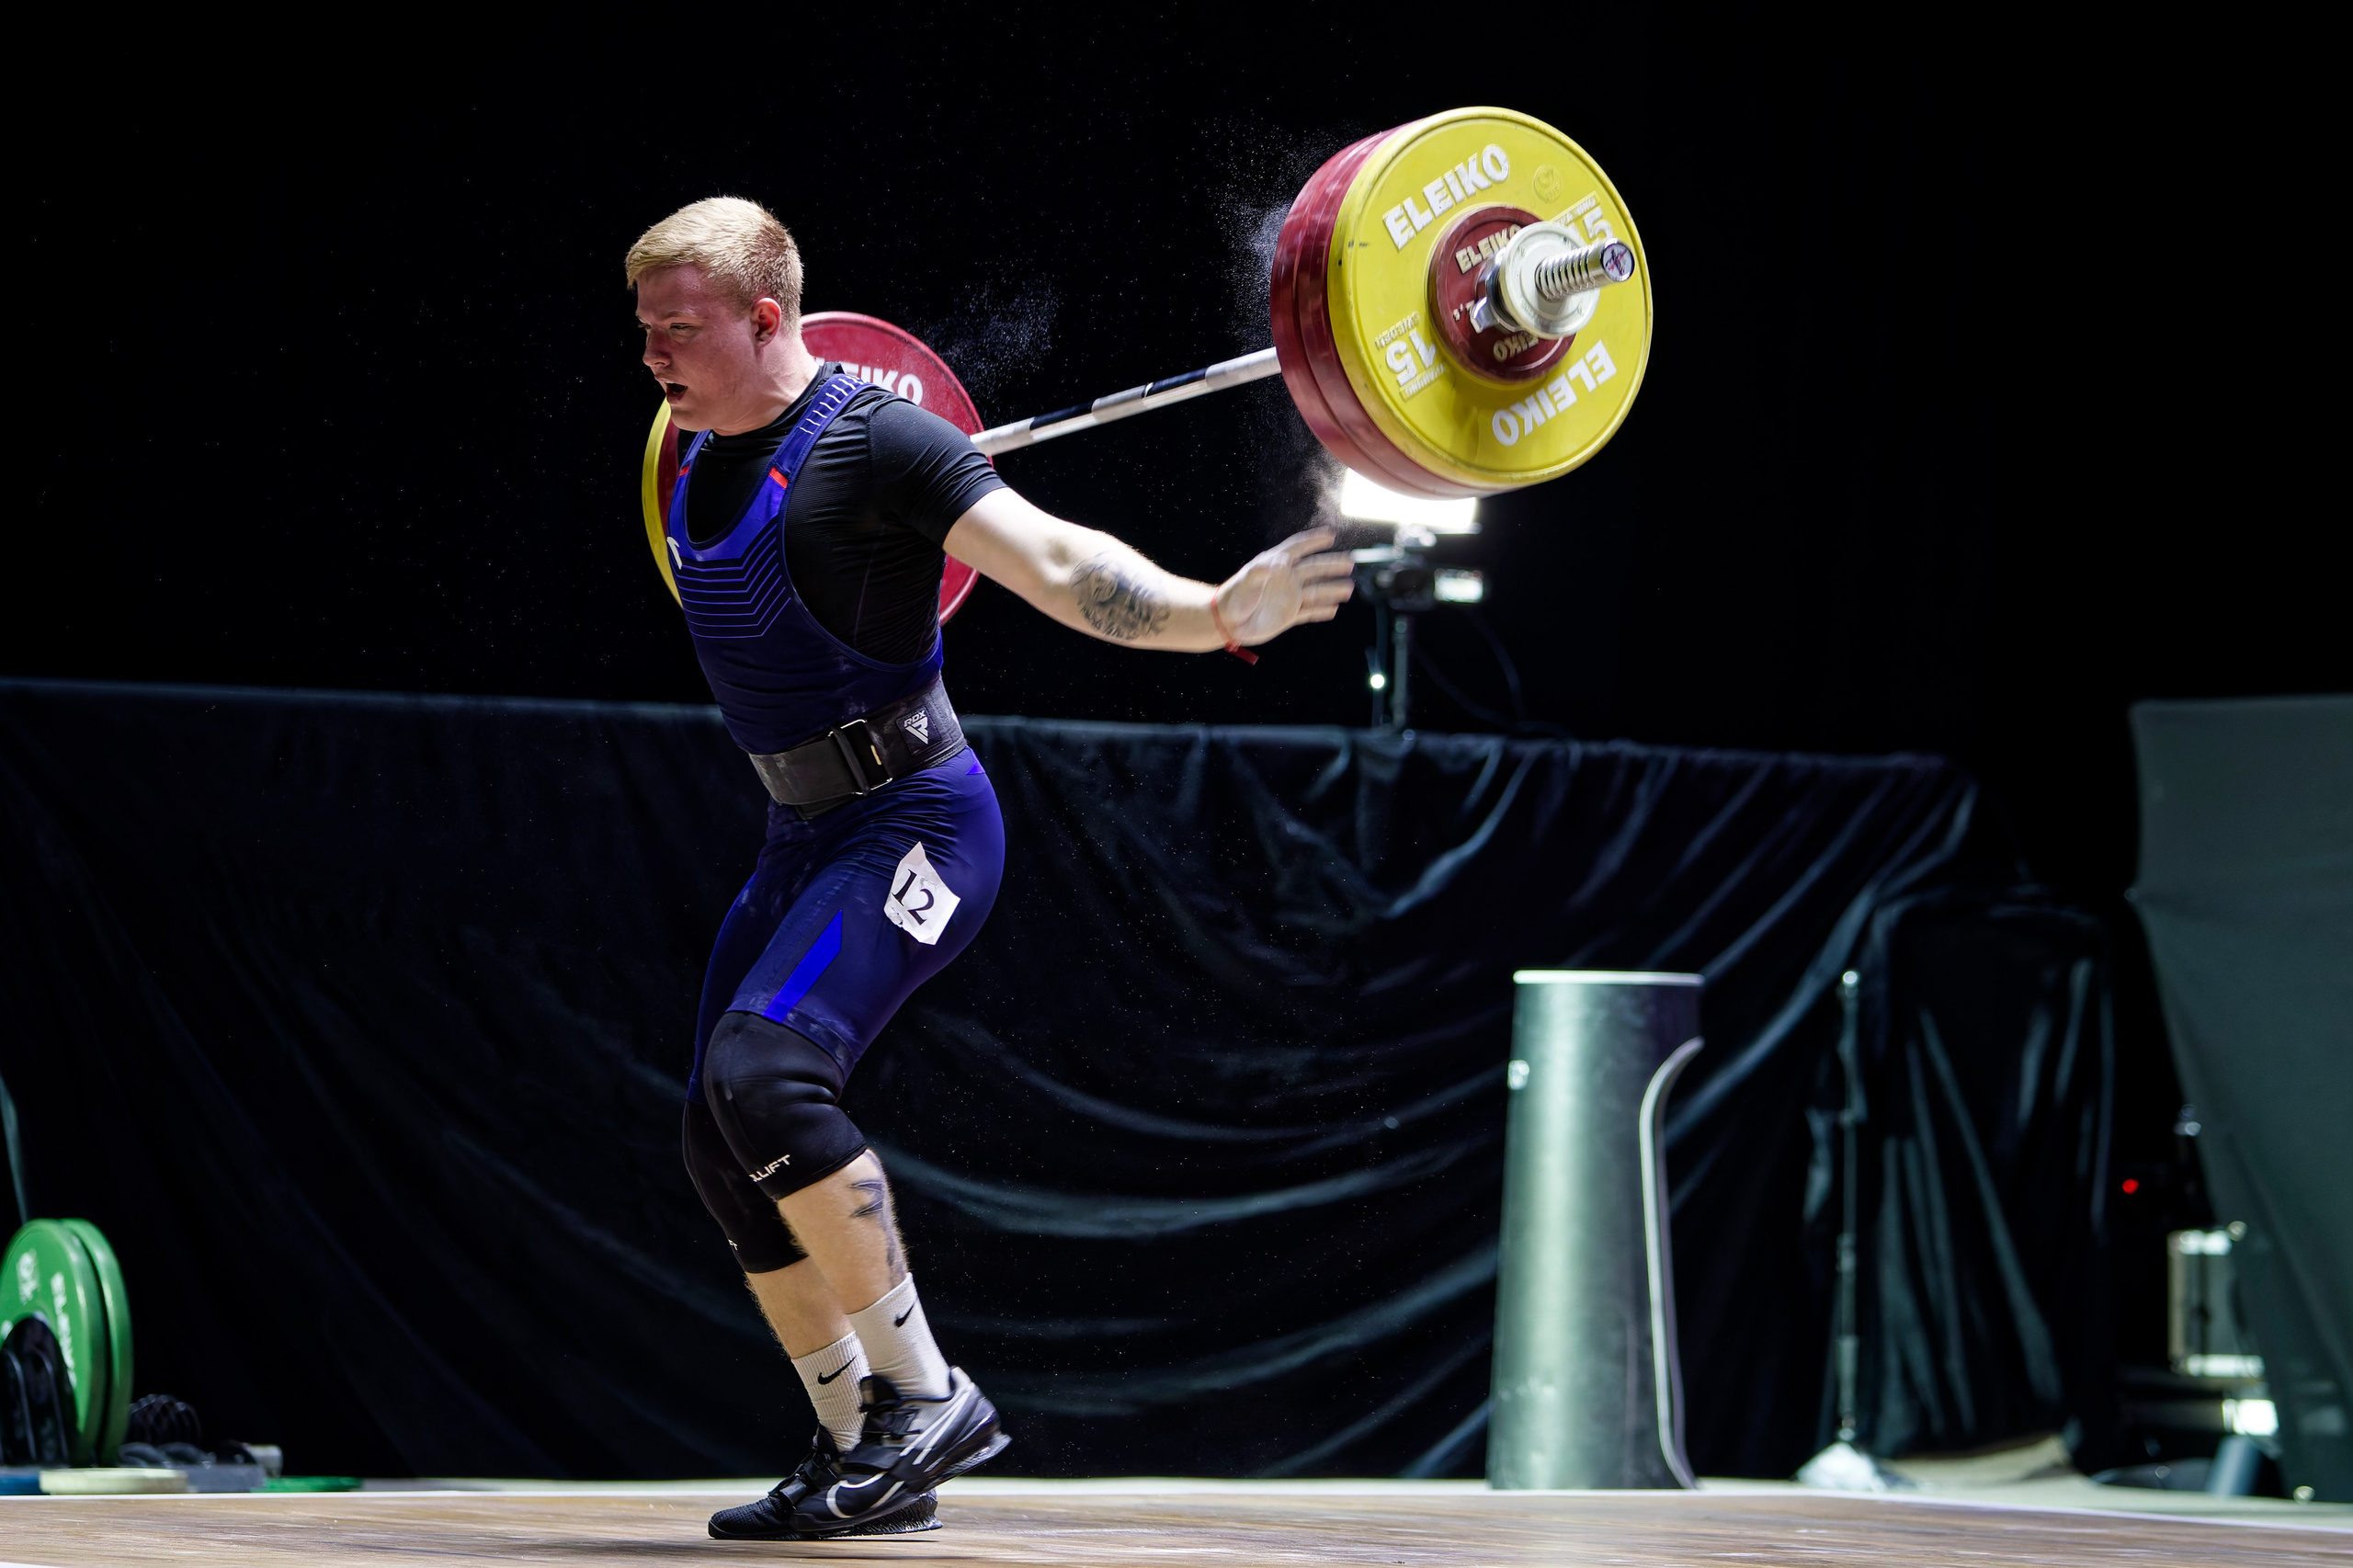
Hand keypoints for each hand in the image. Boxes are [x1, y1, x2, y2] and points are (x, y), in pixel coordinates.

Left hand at [1212, 528, 1354, 644]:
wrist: (1227, 622)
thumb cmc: (1234, 597)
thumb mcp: (1246, 581)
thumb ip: (1262, 570)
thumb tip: (1283, 561)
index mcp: (1275, 565)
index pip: (1297, 548)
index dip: (1313, 540)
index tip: (1331, 535)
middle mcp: (1286, 579)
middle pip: (1313, 569)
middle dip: (1331, 565)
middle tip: (1350, 562)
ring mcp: (1289, 597)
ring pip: (1316, 592)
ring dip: (1332, 589)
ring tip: (1349, 588)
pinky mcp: (1289, 615)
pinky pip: (1309, 612)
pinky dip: (1322, 611)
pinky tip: (1334, 609)